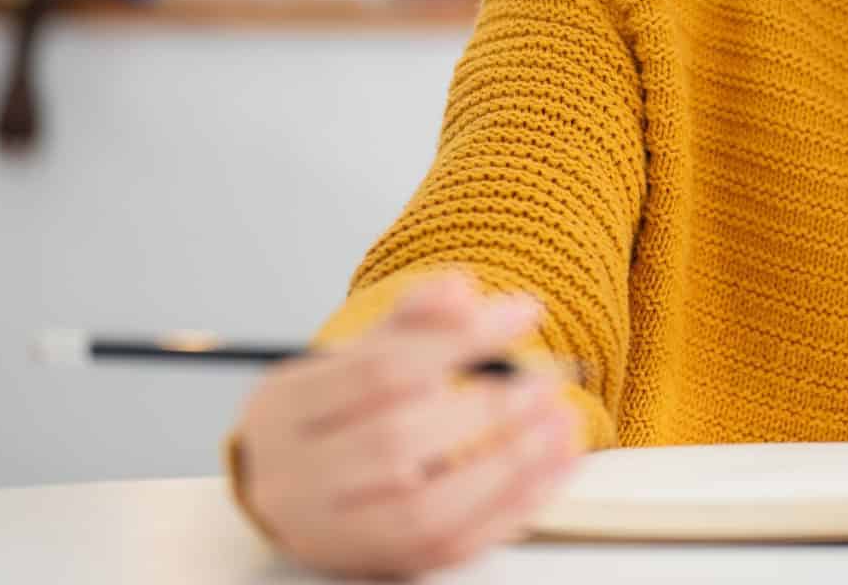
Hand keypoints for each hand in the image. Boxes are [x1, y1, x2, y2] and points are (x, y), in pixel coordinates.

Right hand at [234, 272, 585, 578]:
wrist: (289, 490)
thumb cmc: (330, 415)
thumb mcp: (354, 355)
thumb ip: (410, 320)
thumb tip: (460, 289)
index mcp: (287, 410)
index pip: (379, 371)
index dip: (457, 341)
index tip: (522, 313)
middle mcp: (298, 479)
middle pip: (397, 442)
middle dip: (485, 408)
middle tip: (546, 379)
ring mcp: (336, 533)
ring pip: (425, 509)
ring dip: (508, 464)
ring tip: (561, 424)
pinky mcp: (380, 567)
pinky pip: (453, 546)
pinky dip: (513, 506)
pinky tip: (552, 467)